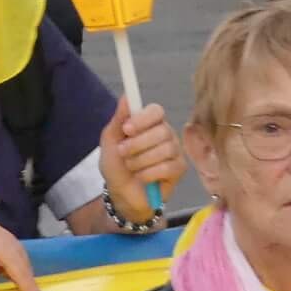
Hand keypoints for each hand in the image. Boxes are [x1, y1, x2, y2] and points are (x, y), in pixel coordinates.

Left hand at [99, 97, 185, 218]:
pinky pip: (168, 167)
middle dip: (137, 145)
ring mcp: (175, 151)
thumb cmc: (117, 165)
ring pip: (165, 150)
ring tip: (132, 168)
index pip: (156, 111)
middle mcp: (166, 133)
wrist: (120, 194)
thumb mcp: (110, 141)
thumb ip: (119, 119)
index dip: (143, 119)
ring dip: (141, 161)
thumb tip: (126, 96)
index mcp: (150, 123)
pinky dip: (149, 174)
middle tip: (124, 153)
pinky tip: (143, 178)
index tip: (127, 129)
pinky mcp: (179, 169)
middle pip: (162, 130)